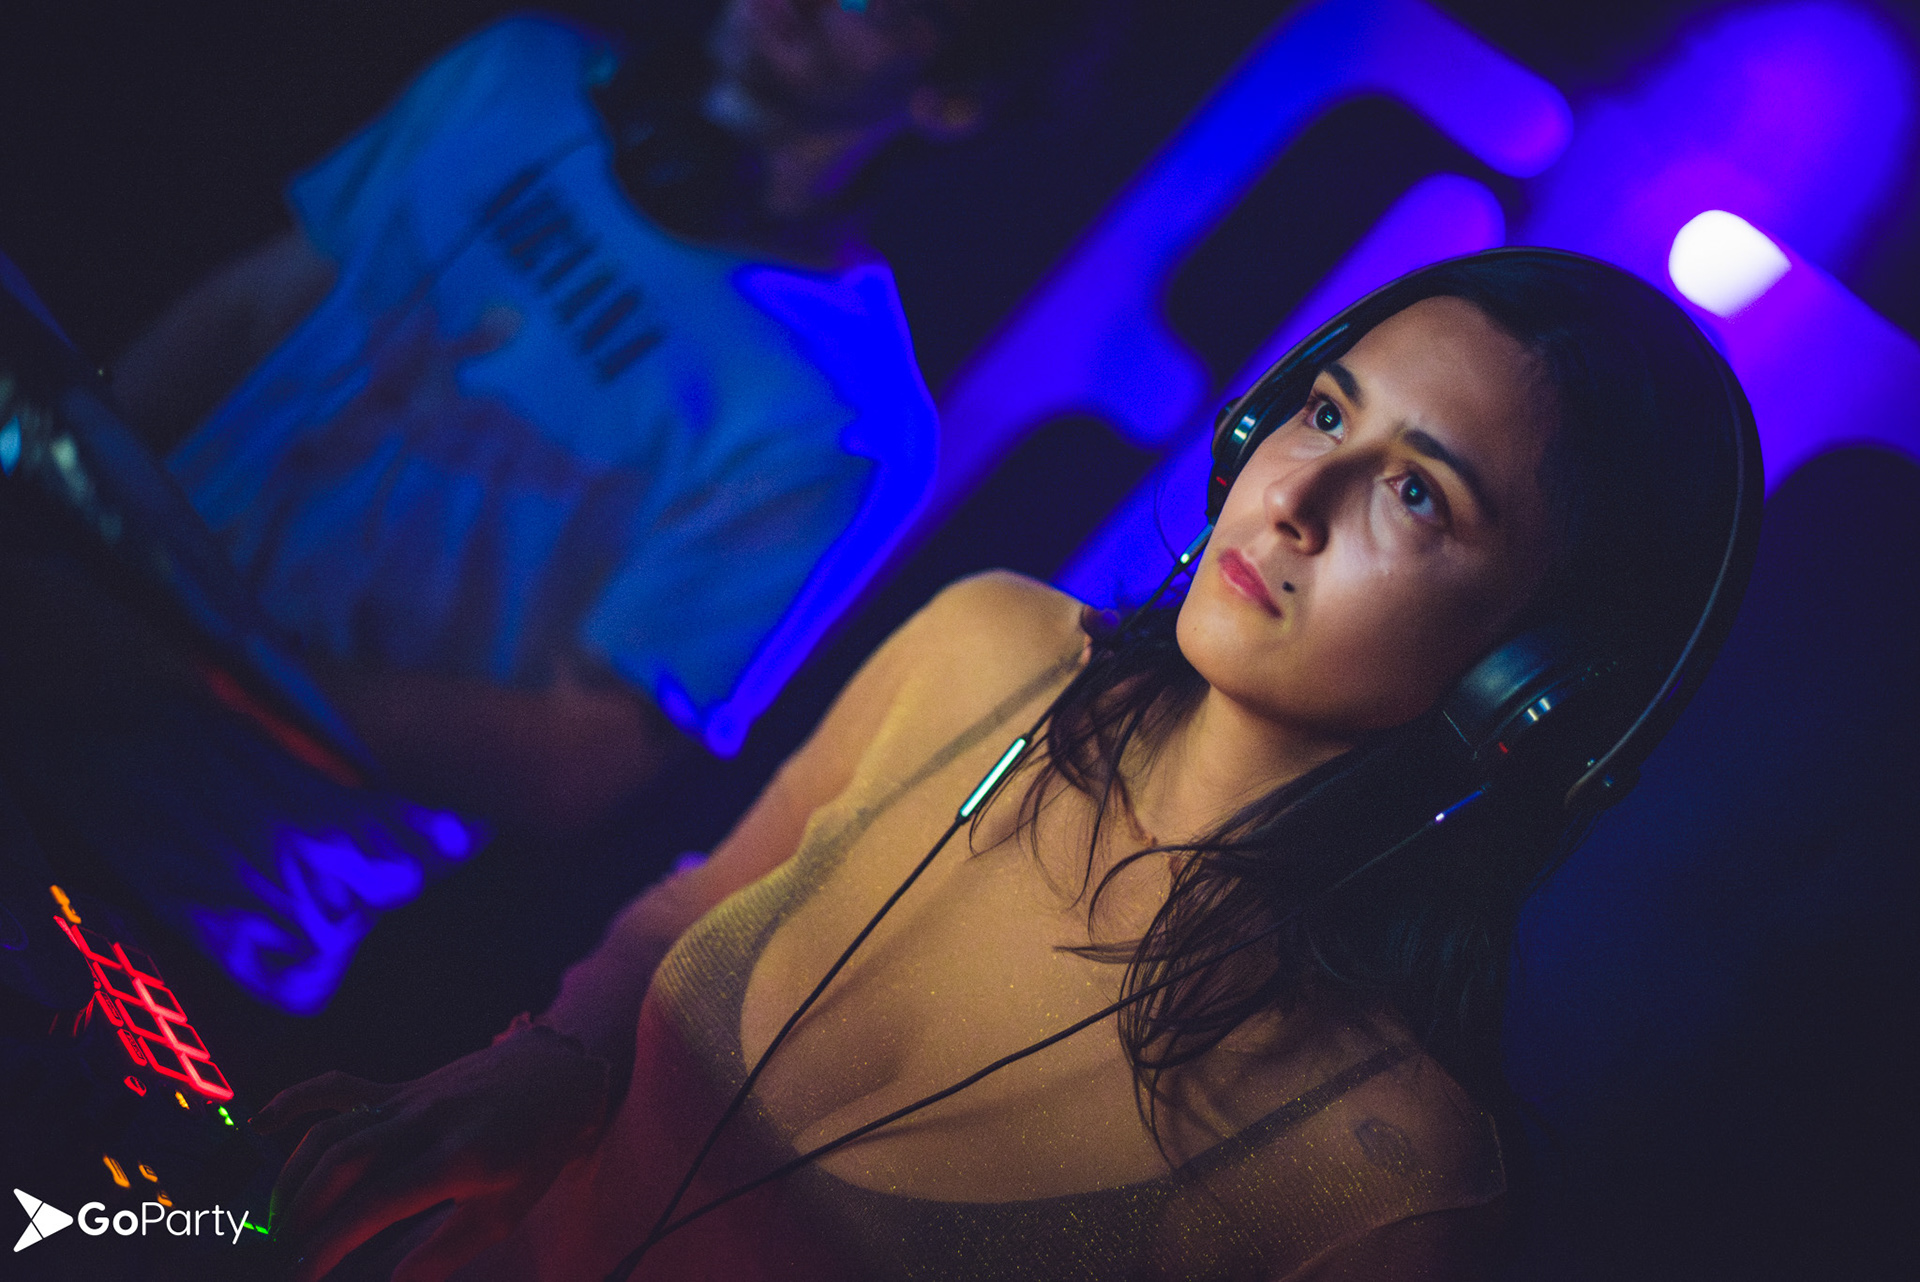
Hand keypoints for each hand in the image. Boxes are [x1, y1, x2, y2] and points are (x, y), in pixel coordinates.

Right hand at [253, 1026, 610, 1281]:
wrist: (557, 1078)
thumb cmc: (535, 1152)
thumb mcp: (505, 1213)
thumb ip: (446, 1253)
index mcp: (461, 1158)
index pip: (377, 1204)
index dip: (332, 1243)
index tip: (302, 1276)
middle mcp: (429, 1121)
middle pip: (343, 1164)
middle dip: (302, 1214)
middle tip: (280, 1255)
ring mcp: (412, 1098)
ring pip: (334, 1130)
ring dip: (294, 1176)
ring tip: (279, 1222)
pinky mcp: (402, 1086)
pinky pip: (340, 1087)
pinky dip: (298, 1100)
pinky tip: (261, 1124)